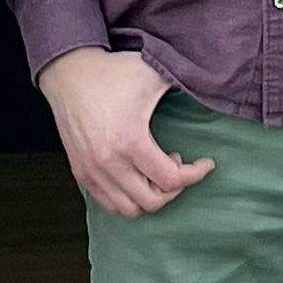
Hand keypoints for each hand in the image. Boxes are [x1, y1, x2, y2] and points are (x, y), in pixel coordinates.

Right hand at [39, 49, 213, 217]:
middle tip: (176, 164)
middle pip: (153, 202)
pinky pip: (109, 204)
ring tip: (154, 170)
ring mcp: (92, 171)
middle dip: (174, 188)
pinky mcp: (81, 172)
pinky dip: (128, 199)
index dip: (195, 174)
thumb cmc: (112, 73)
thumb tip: (214, 84)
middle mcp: (109, 162)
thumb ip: (185, 81)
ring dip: (150, 196)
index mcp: (130, 140)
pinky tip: (136, 176)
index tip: (206, 163)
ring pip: (130, 209)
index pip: (171, 180)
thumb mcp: (153, 73)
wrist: (69, 73)